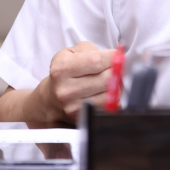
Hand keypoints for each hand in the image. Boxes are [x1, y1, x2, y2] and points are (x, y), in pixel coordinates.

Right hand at [0, 42, 114, 126]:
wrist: (50, 98)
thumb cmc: (66, 71)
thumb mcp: (71, 53)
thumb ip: (92, 50)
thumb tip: (117, 55)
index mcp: (61, 69)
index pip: (96, 61)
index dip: (113, 57)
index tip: (119, 55)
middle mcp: (65, 90)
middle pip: (106, 78)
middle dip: (117, 70)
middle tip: (118, 67)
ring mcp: (73, 107)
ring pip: (110, 94)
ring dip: (117, 85)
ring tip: (112, 79)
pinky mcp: (82, 118)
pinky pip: (108, 106)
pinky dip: (114, 97)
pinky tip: (108, 90)